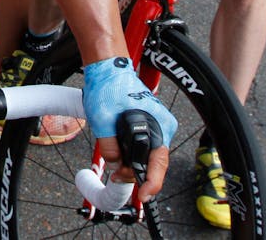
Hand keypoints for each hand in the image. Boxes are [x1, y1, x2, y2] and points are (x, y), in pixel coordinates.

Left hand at [82, 56, 176, 200]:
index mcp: (159, 125)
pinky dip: (133, 154)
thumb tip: (116, 165)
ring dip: (133, 163)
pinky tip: (120, 154)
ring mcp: (157, 124)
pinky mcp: (149, 122)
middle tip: (116, 176)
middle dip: (136, 173)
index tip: (143, 196)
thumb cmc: (108, 87)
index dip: (151, 184)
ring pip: (148, 155)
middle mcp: (163, 126)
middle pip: (154, 162)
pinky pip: (144, 146)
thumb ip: (110, 148)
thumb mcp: (103, 121)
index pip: (159, 164)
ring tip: (116, 165)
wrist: (108, 68)